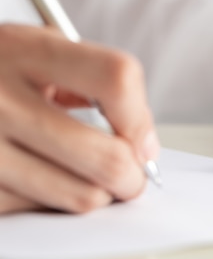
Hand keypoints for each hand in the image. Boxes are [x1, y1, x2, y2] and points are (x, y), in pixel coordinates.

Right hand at [0, 24, 158, 214]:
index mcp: (24, 51)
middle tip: (131, 178)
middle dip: (132, 177)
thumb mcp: (34, 49)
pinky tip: (40, 179)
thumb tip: (142, 144)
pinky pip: (38, 210)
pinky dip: (51, 201)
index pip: (115, 77)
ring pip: (80, 195)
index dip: (140, 116)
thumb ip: (93, 82)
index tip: (142, 140)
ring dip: (98, 193)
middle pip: (105, 156)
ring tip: (92, 180)